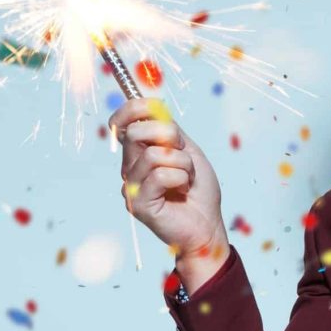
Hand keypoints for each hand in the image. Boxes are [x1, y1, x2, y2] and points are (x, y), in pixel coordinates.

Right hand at [108, 98, 228, 266]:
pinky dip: (181, 179)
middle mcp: (129, 167)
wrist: (208, 225)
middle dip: (169, 136)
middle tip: (184, 155)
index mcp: (139, 152)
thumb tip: (151, 106)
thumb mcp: (188, 151)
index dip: (135, 108)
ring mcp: (130, 185)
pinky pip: (160, 175)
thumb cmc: (199, 191)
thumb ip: (169, 130)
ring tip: (187, 179)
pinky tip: (182, 191)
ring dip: (183, 164)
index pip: (122, 121)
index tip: (155, 107)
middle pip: (136, 131)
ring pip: (154, 154)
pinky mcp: (136, 203)